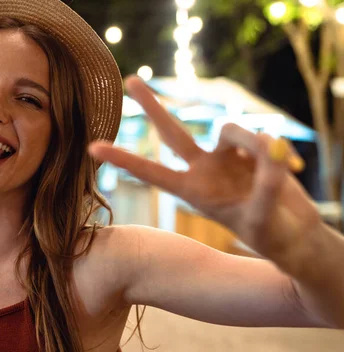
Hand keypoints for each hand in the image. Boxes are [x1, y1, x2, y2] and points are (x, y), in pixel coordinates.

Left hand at [89, 75, 320, 274]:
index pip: (152, 173)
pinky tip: (295, 167)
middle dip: (153, 106)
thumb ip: (266, 183)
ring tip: (283, 166)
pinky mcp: (252, 148)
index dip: (125, 160)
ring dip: (257, 142)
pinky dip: (280, 150)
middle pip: (173, 132)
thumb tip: (270, 144)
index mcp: (192, 191)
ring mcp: (226, 156)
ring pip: (231, 128)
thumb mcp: (263, 216)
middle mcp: (204, 169)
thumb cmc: (271, 233)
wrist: (292, 233)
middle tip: (131, 79)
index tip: (94, 147)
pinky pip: (263, 135)